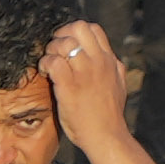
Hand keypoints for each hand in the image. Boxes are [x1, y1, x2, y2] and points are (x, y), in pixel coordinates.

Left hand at [35, 14, 132, 149]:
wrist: (106, 135)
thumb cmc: (109, 114)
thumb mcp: (119, 84)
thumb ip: (113, 67)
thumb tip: (111, 57)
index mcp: (109, 60)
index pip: (93, 28)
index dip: (75, 31)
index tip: (66, 43)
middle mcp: (98, 62)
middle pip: (78, 28)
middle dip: (61, 34)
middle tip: (54, 49)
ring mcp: (84, 73)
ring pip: (64, 43)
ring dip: (51, 49)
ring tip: (48, 63)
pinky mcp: (69, 86)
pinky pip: (54, 62)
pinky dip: (45, 63)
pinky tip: (45, 73)